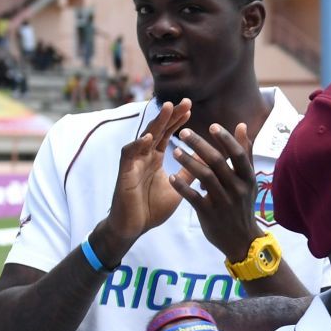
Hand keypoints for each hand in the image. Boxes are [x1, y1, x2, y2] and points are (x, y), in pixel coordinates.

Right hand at [95, 99, 193, 259]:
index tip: (190, 108)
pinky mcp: (124, 174)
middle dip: (169, 115)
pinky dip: (137, 145)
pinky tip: (148, 137)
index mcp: (154, 158)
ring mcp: (133, 164)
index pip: (166, 134)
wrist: (133, 228)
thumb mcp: (177, 188)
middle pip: (156, 130)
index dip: (176, 121)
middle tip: (184, 101)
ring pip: (143, 137)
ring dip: (155, 123)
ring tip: (167, 109)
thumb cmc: (151, 208)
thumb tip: (205, 161)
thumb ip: (188, 173)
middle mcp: (143, 157)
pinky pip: (129, 155)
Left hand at [173, 123, 262, 262]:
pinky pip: (193, 197)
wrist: (242, 241)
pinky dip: (181, 186)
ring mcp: (223, 202)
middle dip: (199, 145)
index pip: (238, 154)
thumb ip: (245, 153)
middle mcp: (237, 188)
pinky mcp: (209, 214)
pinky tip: (171, 177)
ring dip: (188, 162)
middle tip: (183, 132)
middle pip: (217, 162)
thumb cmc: (243, 205)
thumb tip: (242, 125)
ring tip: (174, 151)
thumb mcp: (248, 180)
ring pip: (204, 177)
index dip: (225, 139)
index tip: (211, 126)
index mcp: (248, 178)